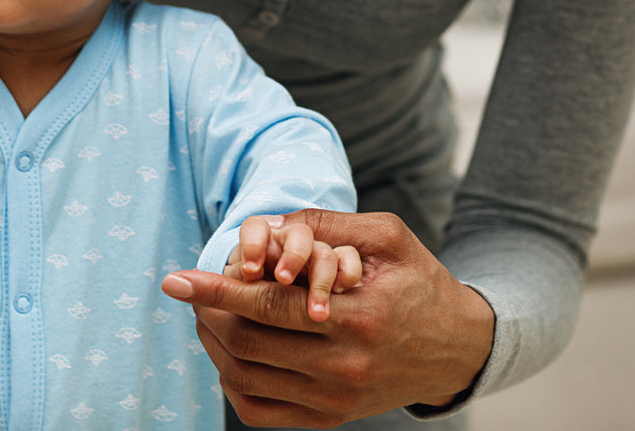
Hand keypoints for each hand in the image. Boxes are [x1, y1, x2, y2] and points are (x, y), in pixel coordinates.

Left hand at [162, 210, 494, 427]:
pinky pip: (261, 410)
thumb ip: (330, 224)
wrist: (457, 348)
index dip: (217, 292)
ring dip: (215, 345)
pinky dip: (232, 382)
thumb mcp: (389, 237)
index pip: (270, 306)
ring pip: (248, 378)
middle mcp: (346, 366)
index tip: (177, 279)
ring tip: (206, 315)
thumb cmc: (419, 282)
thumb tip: (269, 224)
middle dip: (209, 315)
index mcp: (360, 317)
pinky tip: (229, 353)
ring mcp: (336, 400)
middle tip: (191, 291)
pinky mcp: (331, 419)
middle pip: (250, 344)